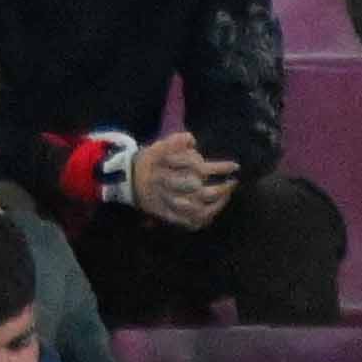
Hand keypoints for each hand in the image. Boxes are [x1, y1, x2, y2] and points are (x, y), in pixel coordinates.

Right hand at [123, 136, 238, 225]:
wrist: (127, 179)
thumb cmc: (149, 160)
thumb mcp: (159, 145)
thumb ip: (175, 141)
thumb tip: (192, 140)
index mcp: (167, 168)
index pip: (198, 168)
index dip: (219, 168)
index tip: (235, 166)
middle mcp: (168, 186)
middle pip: (199, 191)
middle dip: (220, 188)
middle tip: (233, 183)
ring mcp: (167, 202)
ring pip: (195, 209)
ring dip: (215, 204)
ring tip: (226, 196)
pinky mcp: (166, 214)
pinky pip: (187, 221)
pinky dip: (202, 219)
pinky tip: (212, 212)